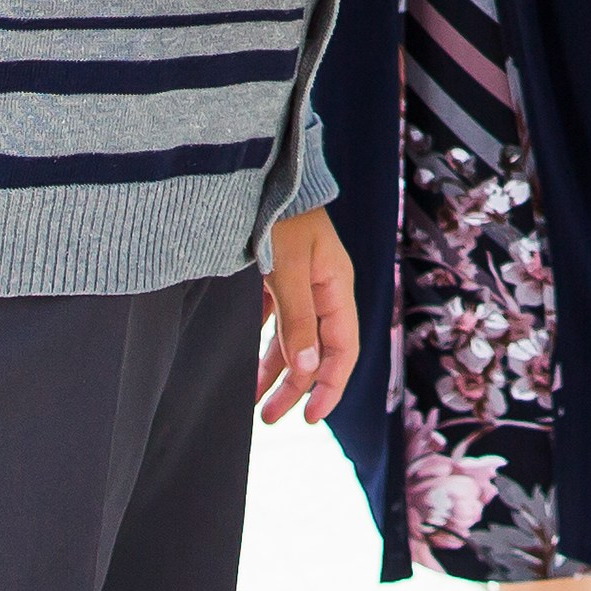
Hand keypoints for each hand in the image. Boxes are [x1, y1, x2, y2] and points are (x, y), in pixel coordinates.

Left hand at [259, 206, 357, 425]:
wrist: (262, 172)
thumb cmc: (279, 214)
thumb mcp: (287, 268)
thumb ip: (298, 319)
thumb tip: (309, 369)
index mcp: (336, 286)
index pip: (343, 349)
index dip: (330, 386)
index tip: (309, 418)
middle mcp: (323, 288)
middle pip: (317, 350)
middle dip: (296, 386)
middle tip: (270, 417)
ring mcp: (302, 282)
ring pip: (294, 338)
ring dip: (276, 370)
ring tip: (253, 399)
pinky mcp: (279, 276)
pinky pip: (277, 320)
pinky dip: (264, 343)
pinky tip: (247, 360)